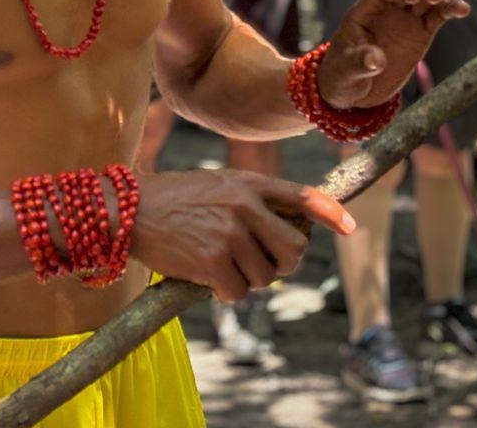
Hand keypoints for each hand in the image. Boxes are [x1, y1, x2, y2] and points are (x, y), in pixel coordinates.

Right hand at [130, 169, 354, 302]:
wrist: (127, 210)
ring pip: (265, 277)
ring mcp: (230, 234)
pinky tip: (204, 275)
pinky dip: (224, 293)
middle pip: (293, 250)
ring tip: (218, 262)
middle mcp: (244, 206)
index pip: (301, 196)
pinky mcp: (212, 261)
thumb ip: (251, 201)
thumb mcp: (217, 186)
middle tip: (258, 264)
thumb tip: (290, 235)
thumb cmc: (172, 200)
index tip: (349, 227)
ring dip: (246, 279)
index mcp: (247, 183)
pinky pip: (238, 293)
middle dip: (281, 264)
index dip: (330, 213)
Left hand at [318, 0, 470, 108]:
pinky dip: (451, 8)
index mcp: (365, 12)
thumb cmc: (343, 76)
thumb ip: (359, 63)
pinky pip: (438, 14)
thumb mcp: (345, 72)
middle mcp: (388, 9)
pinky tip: (463, 9)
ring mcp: (406, 18)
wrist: (355, 90)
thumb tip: (376, 60)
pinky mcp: (422, 31)